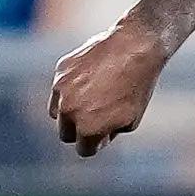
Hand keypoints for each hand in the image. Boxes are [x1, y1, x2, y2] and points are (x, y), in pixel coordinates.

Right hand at [49, 18, 170, 156]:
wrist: (135, 46)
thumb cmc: (137, 86)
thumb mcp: (130, 120)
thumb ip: (108, 133)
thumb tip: (93, 138)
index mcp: (88, 129)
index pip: (84, 149)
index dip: (97, 142)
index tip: (107, 131)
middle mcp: (70, 111)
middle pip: (66, 134)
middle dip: (80, 129)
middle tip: (99, 115)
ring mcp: (62, 90)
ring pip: (57, 113)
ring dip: (70, 111)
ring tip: (93, 97)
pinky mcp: (60, 71)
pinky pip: (59, 90)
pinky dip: (69, 89)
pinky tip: (90, 79)